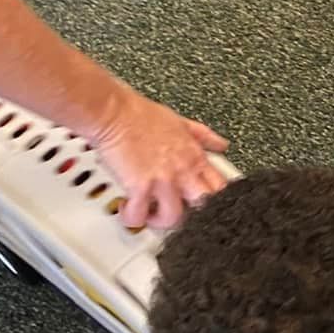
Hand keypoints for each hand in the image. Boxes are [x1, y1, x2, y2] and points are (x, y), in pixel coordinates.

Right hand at [91, 90, 228, 230]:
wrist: (112, 112)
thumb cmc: (139, 115)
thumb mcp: (180, 122)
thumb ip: (202, 137)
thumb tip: (221, 144)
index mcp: (194, 157)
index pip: (220, 186)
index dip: (216, 200)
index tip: (206, 205)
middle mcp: (183, 171)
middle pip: (204, 206)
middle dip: (193, 215)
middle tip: (178, 212)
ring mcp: (163, 180)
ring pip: (173, 218)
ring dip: (160, 221)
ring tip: (149, 213)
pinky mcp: (140, 186)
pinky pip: (139, 215)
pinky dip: (132, 217)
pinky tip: (127, 209)